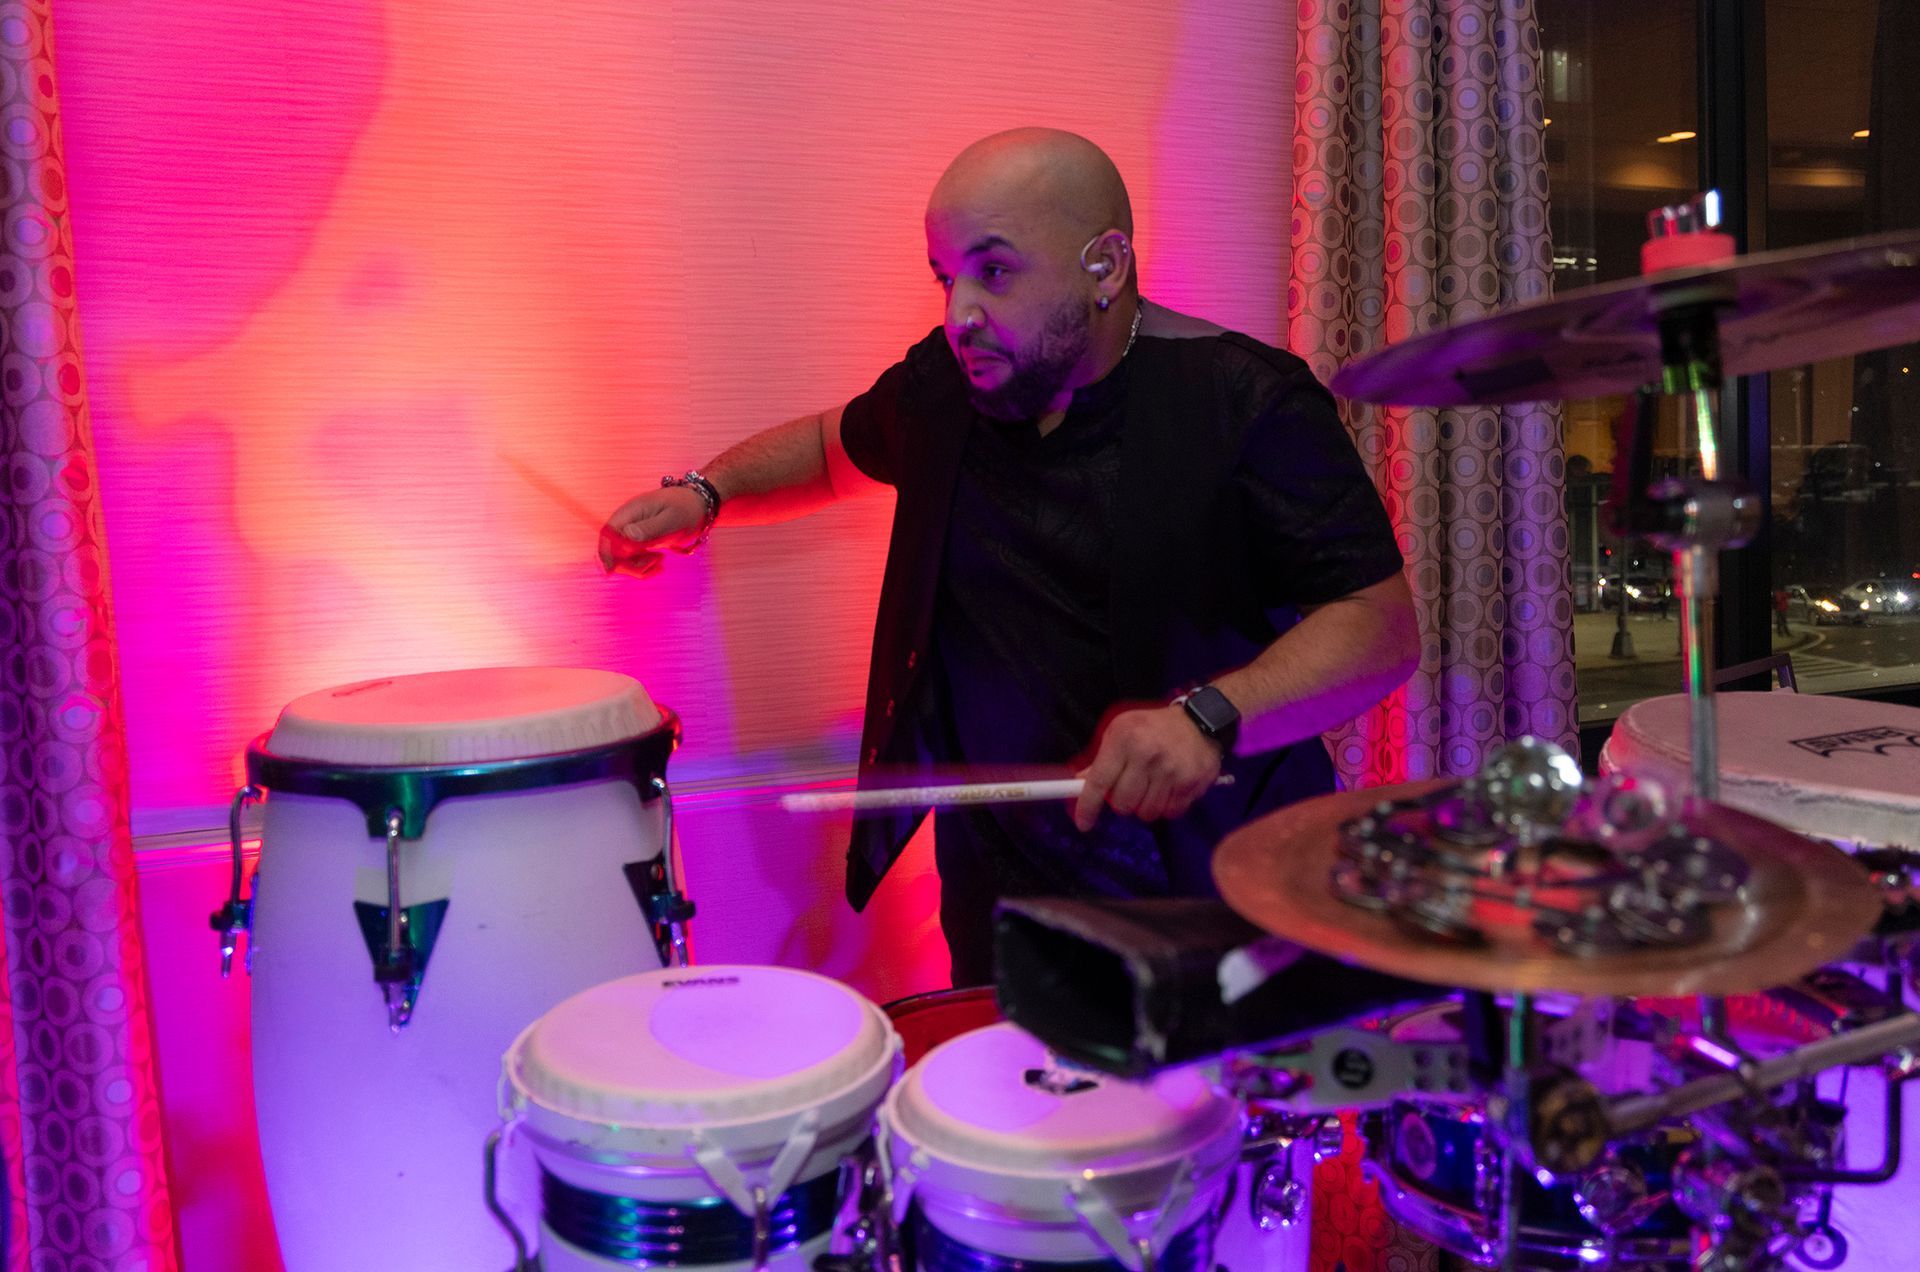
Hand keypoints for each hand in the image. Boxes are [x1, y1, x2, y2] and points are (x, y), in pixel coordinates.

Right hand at [597, 486, 710, 576]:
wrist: (697, 505)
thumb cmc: (686, 509)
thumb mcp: (671, 519)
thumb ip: (649, 528)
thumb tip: (627, 535)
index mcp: (631, 512)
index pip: (607, 533)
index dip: (605, 552)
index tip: (611, 570)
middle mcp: (628, 522)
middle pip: (612, 550)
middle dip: (628, 564)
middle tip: (654, 561)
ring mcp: (633, 533)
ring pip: (623, 559)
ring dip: (638, 566)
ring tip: (660, 560)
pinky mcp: (639, 542)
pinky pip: (634, 560)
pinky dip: (644, 567)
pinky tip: (659, 564)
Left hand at [1072, 704, 1222, 831]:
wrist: (1199, 720)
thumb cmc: (1153, 727)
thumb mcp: (1121, 731)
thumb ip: (1102, 759)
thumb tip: (1079, 783)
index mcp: (1124, 739)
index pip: (1099, 781)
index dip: (1088, 807)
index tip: (1083, 823)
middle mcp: (1147, 754)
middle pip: (1122, 804)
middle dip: (1122, 802)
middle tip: (1130, 789)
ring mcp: (1171, 770)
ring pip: (1146, 813)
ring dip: (1145, 806)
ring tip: (1151, 787)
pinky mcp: (1191, 783)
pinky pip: (1170, 813)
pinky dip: (1166, 807)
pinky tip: (1169, 789)